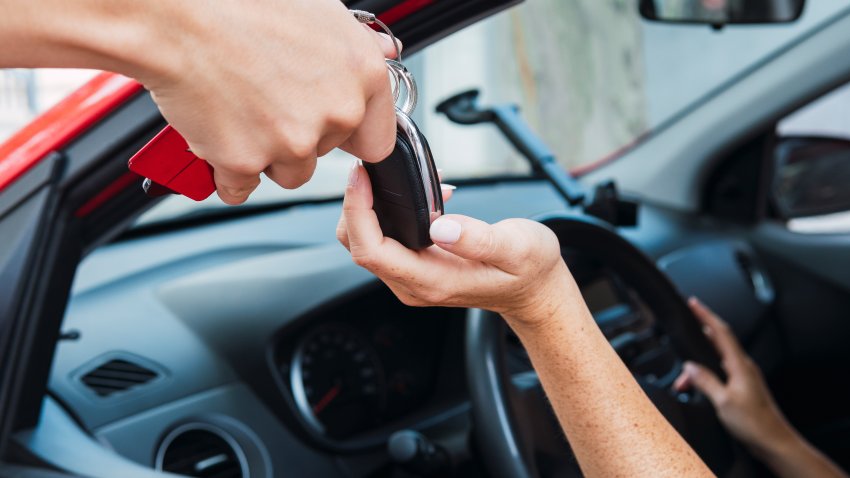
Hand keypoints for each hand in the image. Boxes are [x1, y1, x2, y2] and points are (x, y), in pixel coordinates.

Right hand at [136, 0, 399, 203]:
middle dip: (298, 135)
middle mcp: (336, 113)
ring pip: (288, 173)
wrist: (176, 13)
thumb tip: (381, 54)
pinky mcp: (245, 161)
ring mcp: (292, 142)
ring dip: (266, 155)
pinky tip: (215, 133)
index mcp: (363, 76)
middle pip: (325, 154)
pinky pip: (240, 186)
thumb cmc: (241, 3)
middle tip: (265, 98)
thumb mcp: (319, 10)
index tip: (330, 130)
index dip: (349, 134)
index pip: (376, 139)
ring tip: (239, 110)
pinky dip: (225, 170)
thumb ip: (355, 46)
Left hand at [336, 164, 569, 323]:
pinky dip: (387, 212)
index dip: (358, 212)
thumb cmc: (528, 271)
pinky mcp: (415, 267)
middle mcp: (414, 284)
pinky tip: (417, 192)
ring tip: (397, 177)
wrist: (532, 292)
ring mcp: (412, 278)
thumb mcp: (517, 248)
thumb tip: (440, 227)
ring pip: (366, 243)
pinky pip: (385, 240)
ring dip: (370, 206)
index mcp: (432, 281)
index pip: (372, 250)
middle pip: (359, 246)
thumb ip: (479, 239)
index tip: (361, 177)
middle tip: (370, 168)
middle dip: (355, 206)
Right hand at [673, 298, 793, 453]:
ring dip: (697, 369)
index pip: (721, 331)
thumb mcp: (723, 401)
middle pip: (716, 344)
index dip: (706, 315)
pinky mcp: (742, 389)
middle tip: (679, 348)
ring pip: (715, 362)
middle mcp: (743, 367)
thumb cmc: (755, 424)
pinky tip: (696, 389)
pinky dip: (705, 378)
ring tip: (683, 383)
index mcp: (740, 365)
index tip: (694, 303)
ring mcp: (743, 378)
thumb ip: (704, 380)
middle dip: (695, 344)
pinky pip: (719, 375)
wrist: (774, 443)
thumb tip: (689, 367)